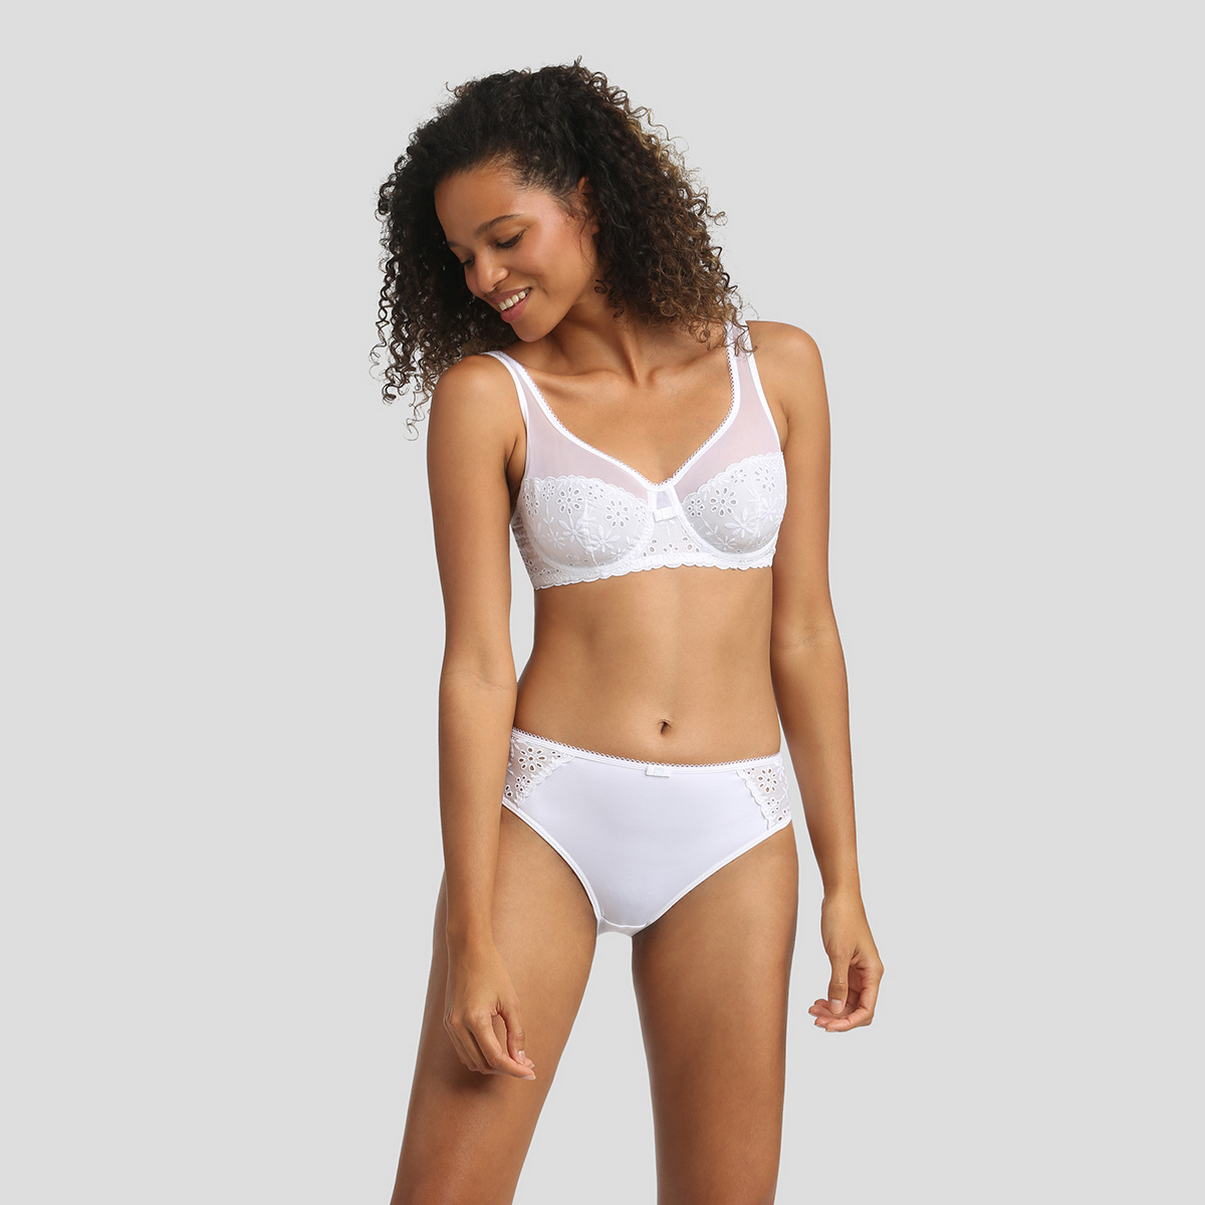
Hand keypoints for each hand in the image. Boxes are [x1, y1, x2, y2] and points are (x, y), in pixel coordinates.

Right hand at [443, 944, 538, 1079]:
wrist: (468, 950)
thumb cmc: (492, 971)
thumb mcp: (510, 1001)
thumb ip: (516, 1033)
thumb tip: (521, 1061)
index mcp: (475, 1020)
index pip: (496, 1058)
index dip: (515, 1069)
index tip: (531, 1072)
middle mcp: (457, 1026)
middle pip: (482, 1064)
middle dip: (505, 1068)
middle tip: (526, 1063)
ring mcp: (450, 1025)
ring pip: (471, 1061)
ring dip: (492, 1063)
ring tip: (513, 1057)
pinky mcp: (448, 1022)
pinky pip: (463, 1050)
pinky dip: (480, 1054)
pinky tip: (496, 1047)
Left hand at [809, 891, 882, 1031]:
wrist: (839, 896)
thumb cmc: (842, 919)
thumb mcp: (837, 953)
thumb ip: (837, 983)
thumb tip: (837, 1011)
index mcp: (873, 973)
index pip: (866, 1010)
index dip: (848, 1022)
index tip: (828, 1026)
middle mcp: (868, 975)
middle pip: (857, 1009)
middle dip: (838, 1018)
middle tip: (815, 1020)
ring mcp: (858, 971)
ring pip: (848, 1001)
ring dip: (833, 1009)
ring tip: (813, 1011)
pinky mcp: (847, 965)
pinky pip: (842, 990)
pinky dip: (831, 997)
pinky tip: (817, 1001)